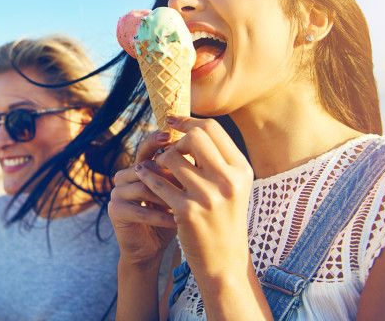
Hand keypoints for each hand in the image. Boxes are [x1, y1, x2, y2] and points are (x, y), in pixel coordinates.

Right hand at [108, 131, 178, 267]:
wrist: (151, 249)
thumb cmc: (171, 217)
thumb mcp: (181, 193)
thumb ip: (187, 173)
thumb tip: (206, 150)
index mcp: (140, 167)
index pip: (148, 147)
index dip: (158, 140)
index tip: (174, 138)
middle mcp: (125, 175)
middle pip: (146, 166)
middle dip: (169, 175)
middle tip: (190, 183)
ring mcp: (117, 192)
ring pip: (143, 187)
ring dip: (166, 197)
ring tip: (186, 205)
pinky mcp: (114, 211)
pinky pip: (138, 210)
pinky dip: (159, 217)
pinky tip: (176, 222)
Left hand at [145, 116, 253, 280]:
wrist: (224, 262)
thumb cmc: (224, 219)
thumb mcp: (232, 187)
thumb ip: (217, 159)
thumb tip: (190, 127)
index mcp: (241, 170)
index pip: (212, 128)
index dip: (188, 121)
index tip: (172, 121)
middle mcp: (228, 180)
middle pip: (195, 136)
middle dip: (177, 139)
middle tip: (169, 149)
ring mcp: (208, 196)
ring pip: (172, 156)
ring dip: (160, 158)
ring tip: (157, 165)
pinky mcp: (187, 211)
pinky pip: (158, 181)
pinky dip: (148, 175)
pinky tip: (142, 174)